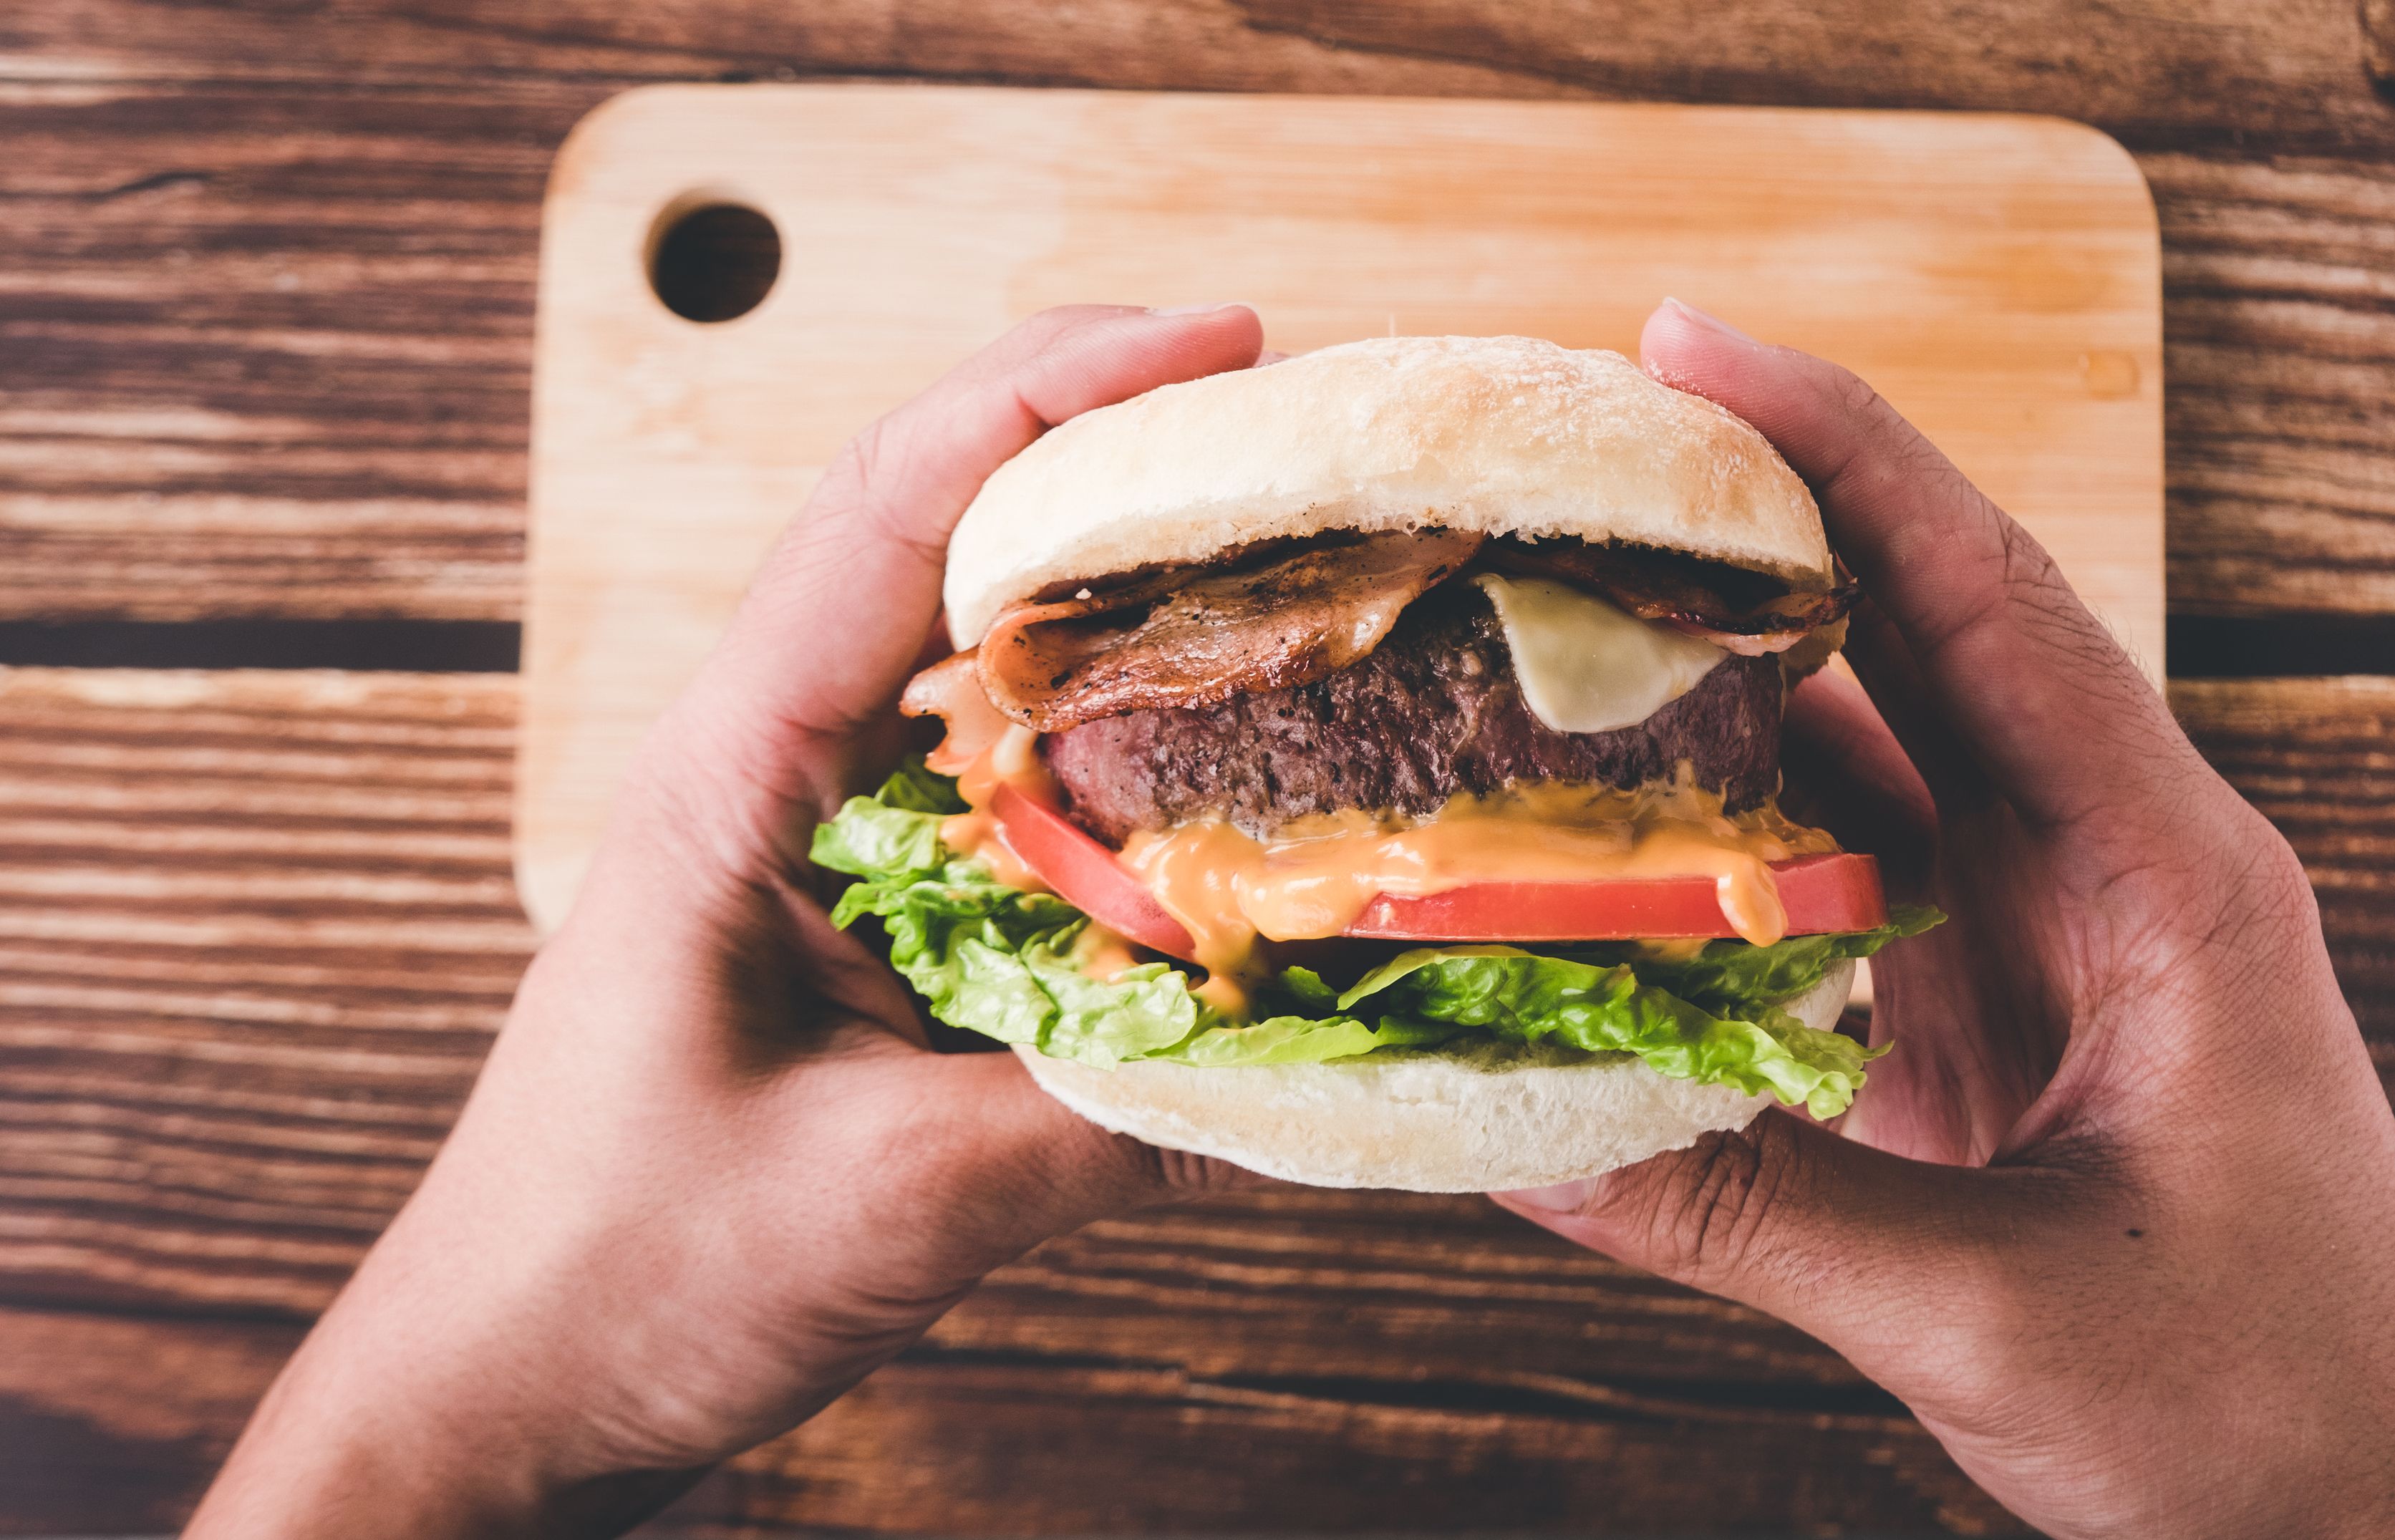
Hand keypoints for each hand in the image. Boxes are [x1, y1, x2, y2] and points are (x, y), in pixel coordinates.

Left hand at [188, 304, 1272, 1538]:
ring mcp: (805, 830)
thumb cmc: (629, 1277)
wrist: (512, 1387)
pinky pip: (990, 768)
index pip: (891, 517)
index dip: (1052, 401)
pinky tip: (1207, 741)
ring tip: (1267, 538)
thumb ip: (1110, 1114)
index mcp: (734, 775)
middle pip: (927, 529)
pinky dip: (1102, 724)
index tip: (1212, 345)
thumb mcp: (891, 1197)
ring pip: (962, 640)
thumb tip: (1322, 1050)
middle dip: (1098, 441)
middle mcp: (766, 766)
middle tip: (1276, 411)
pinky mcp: (850, 904)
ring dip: (1105, 573)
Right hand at [1494, 301, 2394, 1539]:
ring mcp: (2045, 955)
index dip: (1842, 454)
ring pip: (1863, 775)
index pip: (1990, 605)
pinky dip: (1721, 866)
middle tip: (1570, 449)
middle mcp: (2108, 876)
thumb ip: (1755, 1211)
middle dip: (1755, 532)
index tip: (1690, 346)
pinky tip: (1601, 847)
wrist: (2387, 1538)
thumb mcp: (2001, 1308)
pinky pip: (1834, 906)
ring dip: (1718, 704)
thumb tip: (1516, 1122)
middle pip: (1919, 646)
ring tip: (1543, 625)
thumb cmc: (2273, 1416)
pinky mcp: (1989, 1041)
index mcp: (2170, 877)